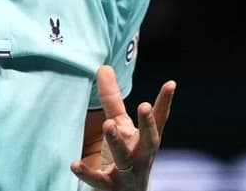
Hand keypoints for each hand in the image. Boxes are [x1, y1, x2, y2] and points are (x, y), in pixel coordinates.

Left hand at [70, 65, 176, 189]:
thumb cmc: (126, 156)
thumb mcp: (121, 126)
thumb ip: (113, 100)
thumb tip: (104, 67)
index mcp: (145, 139)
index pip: (159, 119)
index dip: (165, 102)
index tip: (171, 83)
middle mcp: (141, 156)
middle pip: (150, 140)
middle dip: (148, 124)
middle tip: (144, 106)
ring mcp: (128, 173)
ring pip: (125, 158)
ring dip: (118, 141)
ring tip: (108, 125)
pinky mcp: (110, 187)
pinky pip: (98, 180)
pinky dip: (87, 172)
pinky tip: (75, 164)